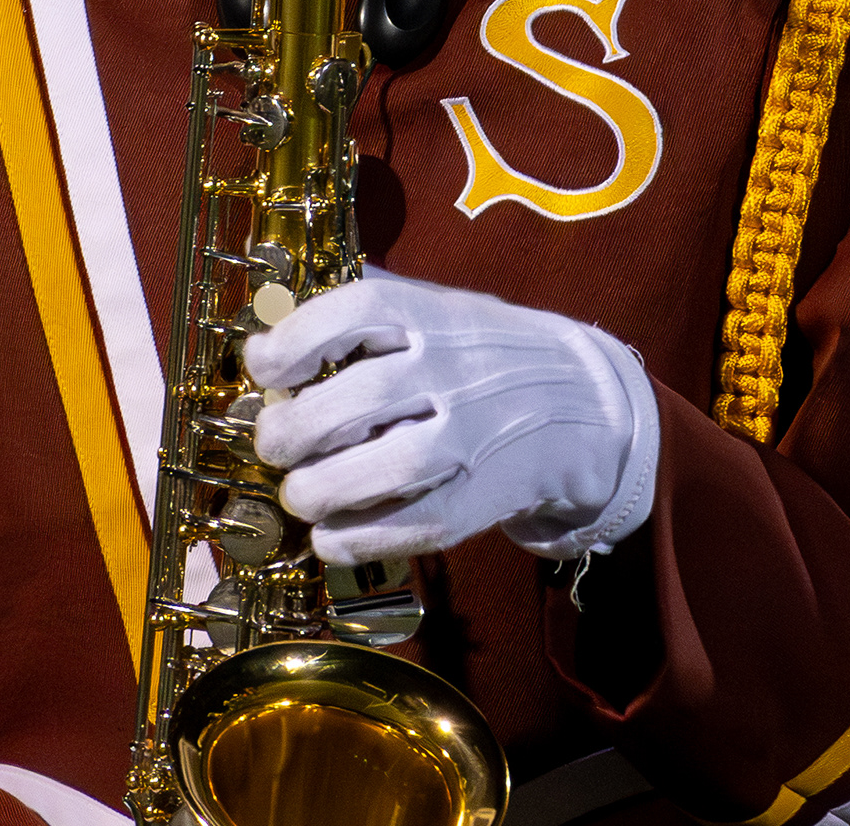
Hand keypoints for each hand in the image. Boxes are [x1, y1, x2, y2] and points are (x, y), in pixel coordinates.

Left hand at [241, 271, 657, 567]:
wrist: (584, 405)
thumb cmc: (486, 354)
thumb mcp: (439, 310)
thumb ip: (368, 314)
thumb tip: (271, 324)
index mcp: (434, 315)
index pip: (355, 313)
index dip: (296, 341)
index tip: (265, 367)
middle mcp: (453, 371)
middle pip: (360, 398)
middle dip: (296, 428)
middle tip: (274, 445)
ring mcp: (471, 437)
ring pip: (390, 466)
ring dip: (322, 488)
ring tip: (300, 493)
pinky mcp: (481, 498)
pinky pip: (415, 525)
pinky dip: (360, 538)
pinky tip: (330, 536)